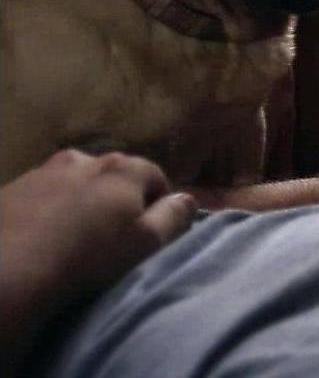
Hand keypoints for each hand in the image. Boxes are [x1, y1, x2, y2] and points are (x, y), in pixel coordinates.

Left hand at [0, 150, 196, 367]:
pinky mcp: (11, 188)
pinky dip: (49, 208)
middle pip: (114, 176)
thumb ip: (174, 217)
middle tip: (112, 236)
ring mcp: (44, 170)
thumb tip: (188, 199)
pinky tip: (43, 236)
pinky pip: (43, 194)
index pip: (156, 177)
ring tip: (74, 236)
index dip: (159, 205)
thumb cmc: (87, 257)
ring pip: (76, 182)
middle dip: (119, 199)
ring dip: (82, 201)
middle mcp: (85, 159)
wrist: (7, 271)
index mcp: (123, 168)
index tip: (150, 233)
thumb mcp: (146, 244)